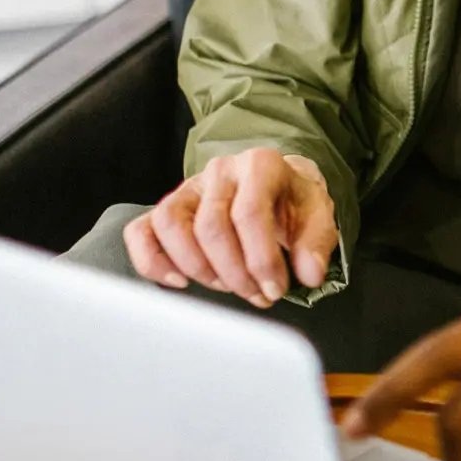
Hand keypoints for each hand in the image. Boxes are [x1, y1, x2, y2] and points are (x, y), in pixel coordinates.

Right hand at [124, 148, 339, 307]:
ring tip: (225, 286)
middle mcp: (220, 171)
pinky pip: (141, 231)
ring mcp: (188, 188)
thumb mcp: (319, 216)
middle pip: (210, 225)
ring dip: (196, 267)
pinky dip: (152, 260)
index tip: (274, 289)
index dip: (261, 260)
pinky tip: (178, 281)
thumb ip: (317, 244)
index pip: (250, 213)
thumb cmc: (294, 204)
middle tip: (256, 295)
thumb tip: (308, 274)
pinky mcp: (168, 208)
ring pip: (169, 223)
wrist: (278, 187)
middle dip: (234, 272)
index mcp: (261, 166)